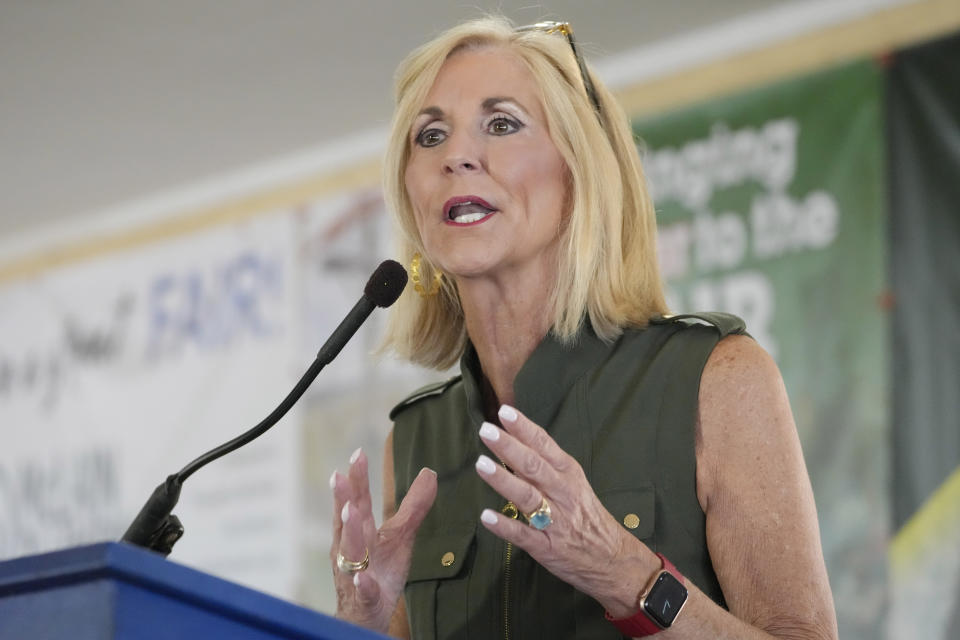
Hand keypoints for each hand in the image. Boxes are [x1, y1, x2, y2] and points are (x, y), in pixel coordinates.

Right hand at [330, 448, 436, 632]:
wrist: (367, 615)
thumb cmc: (381, 571)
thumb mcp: (401, 536)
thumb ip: (413, 506)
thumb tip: (430, 472)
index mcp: (361, 531)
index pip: (358, 501)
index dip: (357, 479)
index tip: (358, 453)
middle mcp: (351, 549)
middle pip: (348, 519)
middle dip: (344, 497)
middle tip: (341, 475)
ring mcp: (355, 574)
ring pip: (349, 551)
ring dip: (350, 530)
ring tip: (350, 510)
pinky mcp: (365, 599)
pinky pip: (363, 591)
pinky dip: (363, 584)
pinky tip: (364, 578)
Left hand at [475, 405, 656, 616]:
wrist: (613, 559)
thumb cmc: (587, 515)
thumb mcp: (573, 483)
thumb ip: (543, 465)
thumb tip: (511, 442)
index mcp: (568, 474)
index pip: (544, 444)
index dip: (523, 428)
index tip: (504, 412)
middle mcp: (562, 493)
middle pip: (533, 466)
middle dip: (509, 448)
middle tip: (486, 431)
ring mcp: (555, 521)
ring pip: (527, 497)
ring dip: (503, 481)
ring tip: (481, 465)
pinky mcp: (547, 547)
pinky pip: (524, 535)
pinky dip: (505, 526)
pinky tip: (487, 517)